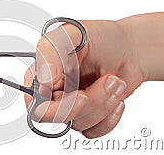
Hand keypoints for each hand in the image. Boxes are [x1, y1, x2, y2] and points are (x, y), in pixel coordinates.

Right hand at [24, 20, 144, 137]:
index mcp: (41, 72)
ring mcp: (70, 106)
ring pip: (78, 122)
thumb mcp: (73, 32)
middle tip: (106, 82)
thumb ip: (50, 51)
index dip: (50, 104)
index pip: (32, 101)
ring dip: (103, 103)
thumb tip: (44, 79)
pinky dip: (109, 117)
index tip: (75, 92)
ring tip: (115, 80)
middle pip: (55, 116)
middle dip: (85, 103)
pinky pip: (93, 131)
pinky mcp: (87, 117)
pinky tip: (116, 98)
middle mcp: (52, 92)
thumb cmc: (101, 37)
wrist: (131, 49)